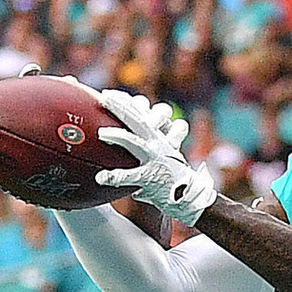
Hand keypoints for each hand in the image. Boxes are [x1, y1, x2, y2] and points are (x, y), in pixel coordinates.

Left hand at [94, 90, 215, 225]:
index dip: (126, 103)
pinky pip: (130, 176)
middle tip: (103, 97)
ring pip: (134, 142)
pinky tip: (100, 178)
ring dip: (118, 136)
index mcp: (158, 138)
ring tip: (101, 133)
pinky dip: (115, 177)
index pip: (142, 115)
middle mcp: (157, 145)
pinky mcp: (150, 177)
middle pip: (138, 120)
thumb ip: (144, 155)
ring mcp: (154, 160)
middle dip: (121, 107)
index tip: (110, 94)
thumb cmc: (173, 180)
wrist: (191, 196)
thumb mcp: (163, 160)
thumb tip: (120, 158)